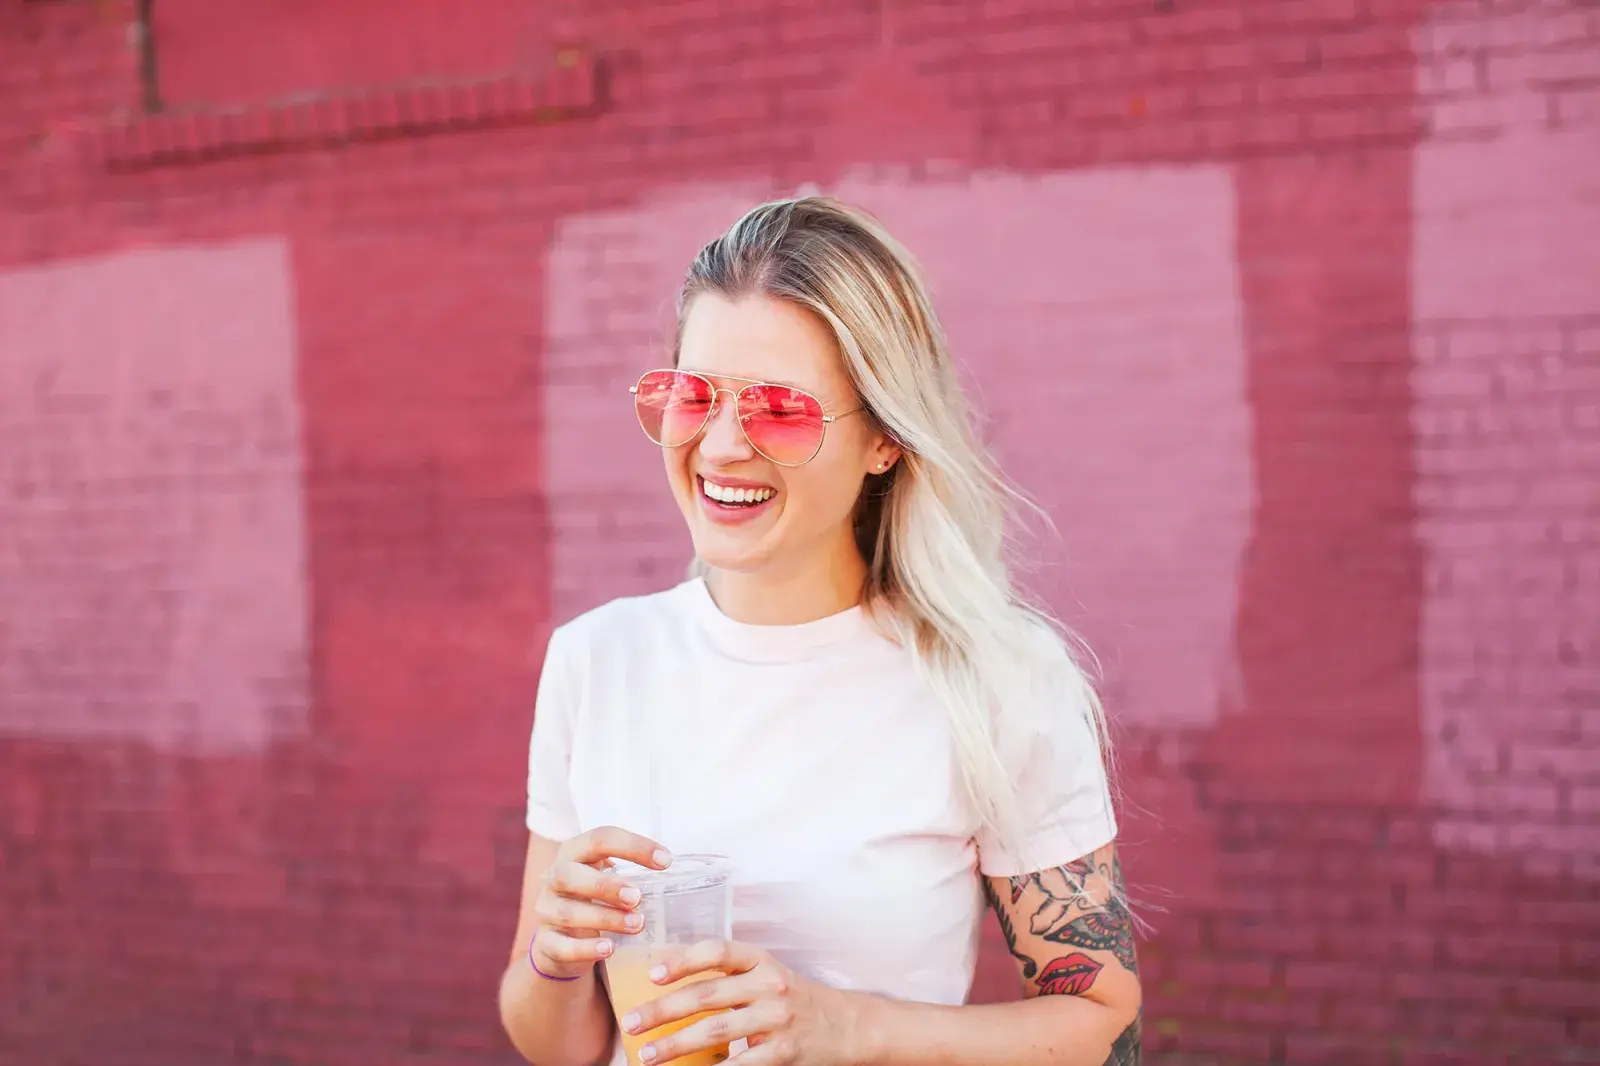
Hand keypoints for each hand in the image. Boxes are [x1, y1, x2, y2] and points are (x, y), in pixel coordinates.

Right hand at [531, 825, 671, 979]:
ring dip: (605, 918)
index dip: (633, 846)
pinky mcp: (546, 943)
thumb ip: (632, 870)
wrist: (560, 940)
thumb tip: (672, 866)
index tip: (666, 861)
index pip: (599, 838)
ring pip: (568, 912)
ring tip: (637, 924)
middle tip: (638, 897)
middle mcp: (554, 878)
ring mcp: (546, 910)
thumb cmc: (594, 898)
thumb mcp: (607, 876)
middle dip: (606, 886)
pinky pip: (560, 945)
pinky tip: (609, 948)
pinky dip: (585, 948)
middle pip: (569, 874)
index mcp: (574, 852)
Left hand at [621, 939, 860, 1065]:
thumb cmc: (796, 1000)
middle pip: (706, 994)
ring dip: (675, 1044)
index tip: (653, 974)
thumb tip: (671, 990)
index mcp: (761, 961)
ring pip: (715, 1030)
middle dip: (662, 1010)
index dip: (684, 960)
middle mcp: (769, 984)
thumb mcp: (768, 976)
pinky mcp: (782, 1051)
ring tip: (647, 1055)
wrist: (848, 1026)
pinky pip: (739, 1064)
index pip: (718, 950)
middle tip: (631, 1022)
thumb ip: (731, 978)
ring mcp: (777, 1018)